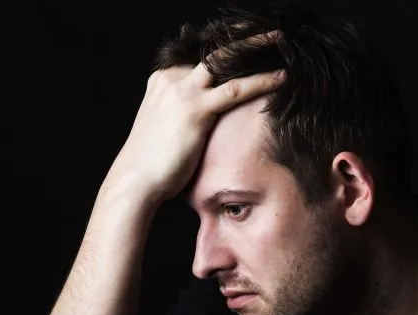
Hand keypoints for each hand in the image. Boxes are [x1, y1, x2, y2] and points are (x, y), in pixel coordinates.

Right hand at [103, 31, 284, 204]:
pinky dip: (261, 81)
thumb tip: (202, 123)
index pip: (199, 58)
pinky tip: (281, 77)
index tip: (250, 49)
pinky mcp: (195, 110)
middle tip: (269, 33)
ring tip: (280, 40)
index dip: (227, 54)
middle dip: (241, 39)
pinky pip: (235, 90)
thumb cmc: (152, 163)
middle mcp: (171, 79)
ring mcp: (182, 92)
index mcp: (162, 81)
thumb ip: (181, 115)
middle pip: (211, 51)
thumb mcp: (164, 128)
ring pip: (224, 59)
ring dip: (254, 46)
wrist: (136, 179)